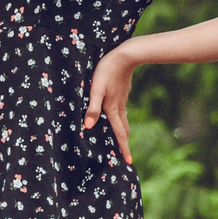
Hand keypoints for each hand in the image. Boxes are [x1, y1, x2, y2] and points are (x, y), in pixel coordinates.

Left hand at [83, 47, 134, 163]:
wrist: (126, 55)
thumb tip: (88, 127)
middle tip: (127, 157)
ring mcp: (123, 99)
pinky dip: (122, 119)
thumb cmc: (107, 70)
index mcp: (112, 109)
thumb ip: (92, 108)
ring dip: (124, 132)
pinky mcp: (123, 92)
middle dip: (124, 144)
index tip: (129, 162)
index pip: (119, 133)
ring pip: (124, 120)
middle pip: (123, 130)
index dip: (123, 148)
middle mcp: (119, 107)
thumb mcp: (96, 89)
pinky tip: (119, 116)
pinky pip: (123, 111)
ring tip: (123, 140)